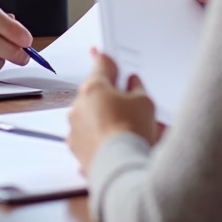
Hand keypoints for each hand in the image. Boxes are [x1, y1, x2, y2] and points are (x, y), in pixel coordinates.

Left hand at [67, 50, 159, 172]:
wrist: (121, 169)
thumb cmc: (131, 134)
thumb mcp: (145, 103)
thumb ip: (137, 88)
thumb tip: (132, 83)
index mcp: (94, 87)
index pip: (100, 64)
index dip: (106, 58)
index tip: (99, 52)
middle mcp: (79, 105)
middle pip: (95, 92)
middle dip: (110, 96)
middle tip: (129, 103)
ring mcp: (75, 126)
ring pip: (90, 114)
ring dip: (104, 117)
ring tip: (127, 130)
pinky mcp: (75, 147)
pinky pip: (87, 135)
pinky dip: (98, 137)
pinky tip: (115, 144)